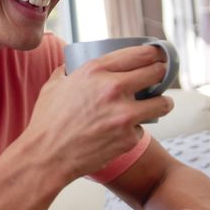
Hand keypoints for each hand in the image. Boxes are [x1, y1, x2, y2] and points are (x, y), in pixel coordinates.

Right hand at [23, 45, 172, 179]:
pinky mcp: (129, 137)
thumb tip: (72, 65)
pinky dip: (135, 130)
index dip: (154, 54)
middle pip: (156, 72)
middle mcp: (114, 88)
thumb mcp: (54, 85)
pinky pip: (142, 129)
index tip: (158, 56)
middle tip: (160, 77)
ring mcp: (124, 114)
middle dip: (161, 73)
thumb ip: (68, 71)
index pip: (140, 54)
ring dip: (162, 102)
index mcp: (96, 70)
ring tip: (157, 104)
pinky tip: (123, 132)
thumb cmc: (47, 121)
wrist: (47, 156)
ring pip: (163, 102)